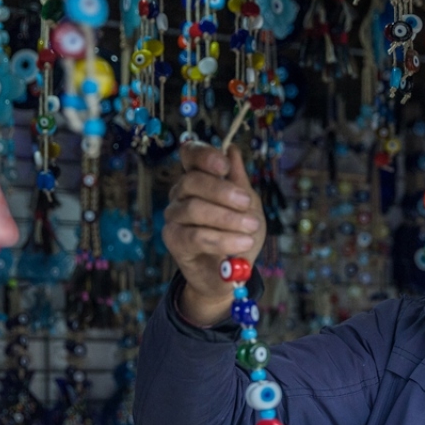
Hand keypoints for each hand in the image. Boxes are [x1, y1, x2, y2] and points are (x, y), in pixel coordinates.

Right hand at [163, 142, 265, 325]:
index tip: (224, 165)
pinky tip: (242, 242)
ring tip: (251, 228)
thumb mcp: (249, 206)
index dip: (204, 155)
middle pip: (192, 180)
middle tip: (246, 203)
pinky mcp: (173, 240)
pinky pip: (195, 236)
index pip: (189, 155)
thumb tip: (232, 150)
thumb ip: (240, 181)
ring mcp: (174, 216)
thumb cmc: (239, 234)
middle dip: (223, 191)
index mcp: (198, 179)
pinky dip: (222, 239)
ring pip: (194, 208)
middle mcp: (181, 194)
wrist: (232, 273)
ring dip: (228, 218)